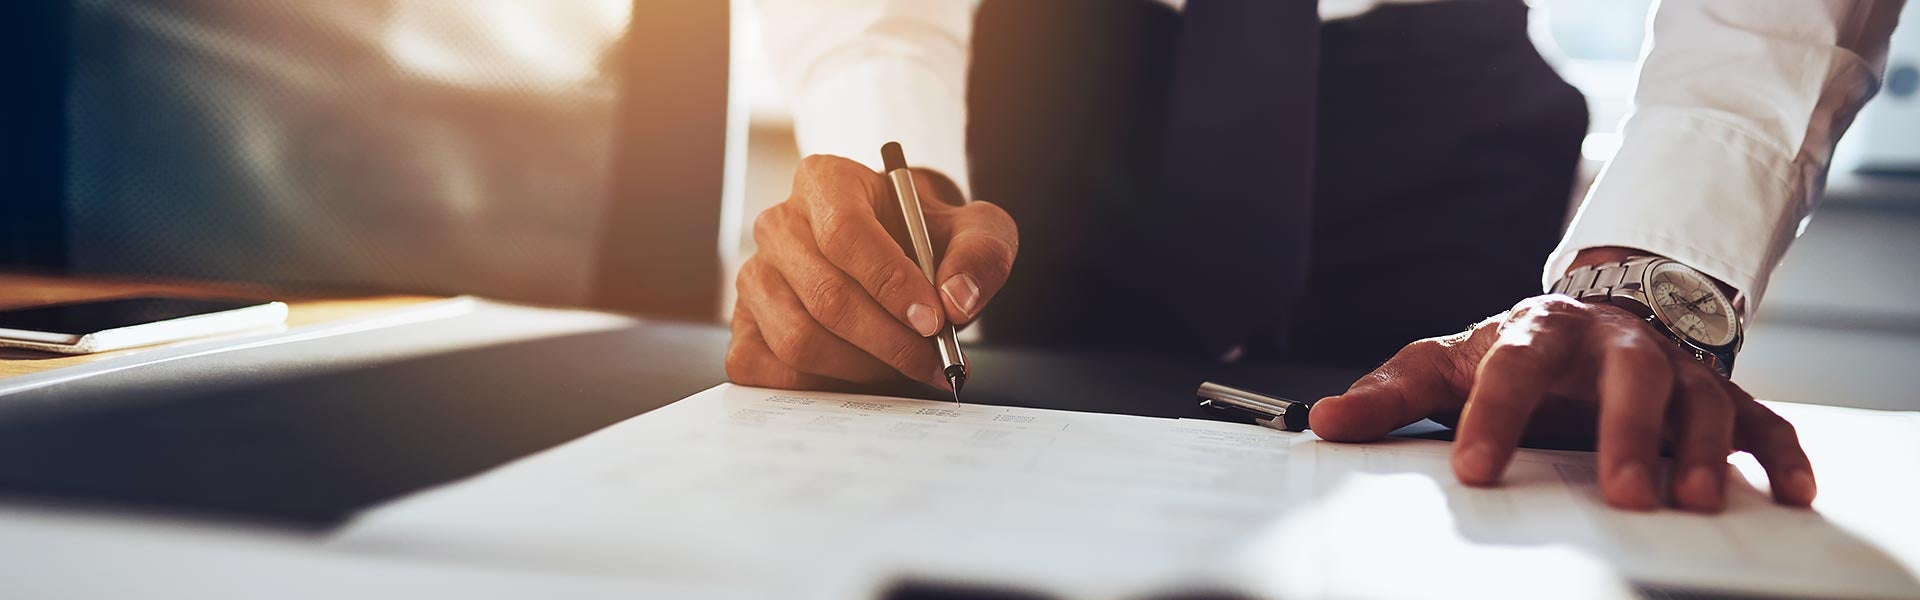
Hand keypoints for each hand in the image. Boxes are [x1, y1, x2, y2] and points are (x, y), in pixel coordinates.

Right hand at [726, 155, 1017, 389]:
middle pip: (825, 296)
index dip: (891, 283)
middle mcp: (777, 225)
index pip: (845, 234)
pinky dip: (822, 387)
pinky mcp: (743, 326)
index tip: (934, 321)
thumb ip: (980, 254)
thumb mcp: (975, 229)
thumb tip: (957, 301)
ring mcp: (753, 277)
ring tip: (906, 366)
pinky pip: (770, 371)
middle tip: (935, 360)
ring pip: (798, 340)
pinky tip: (863, 376)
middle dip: (889, 340)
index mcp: (824, 181)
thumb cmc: (928, 239)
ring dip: (863, 368)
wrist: (898, 255)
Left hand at [1308, 294, 1814, 512]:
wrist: (1602, 311)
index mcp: (1540, 333)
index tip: (1476, 471)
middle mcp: (1614, 345)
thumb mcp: (1449, 364)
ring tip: (1690, 500)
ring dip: (1699, 448)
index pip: (1513, 369)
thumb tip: (1320, 421)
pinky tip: (1789, 492)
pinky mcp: (1721, 395)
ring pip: (1699, 399)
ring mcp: (1674, 368)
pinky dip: (1778, 454)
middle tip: (1620, 493)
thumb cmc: (1518, 352)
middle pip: (1626, 376)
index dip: (1494, 417)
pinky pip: (1760, 421)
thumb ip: (1390, 396)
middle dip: (1624, 432)